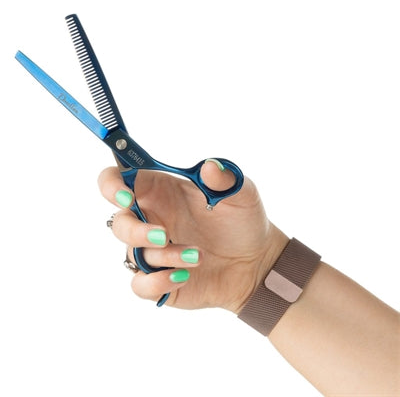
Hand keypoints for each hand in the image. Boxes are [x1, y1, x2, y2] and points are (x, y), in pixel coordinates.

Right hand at [98, 160, 287, 312]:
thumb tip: (209, 167)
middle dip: (135, 230)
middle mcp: (153, 220)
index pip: (120, 180)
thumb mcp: (242, 194)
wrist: (255, 262)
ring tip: (197, 256)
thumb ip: (226, 179)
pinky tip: (184, 276)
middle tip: (164, 235)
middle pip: (119, 223)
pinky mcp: (159, 279)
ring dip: (162, 256)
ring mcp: (154, 251)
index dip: (112, 185)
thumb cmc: (243, 222)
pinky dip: (157, 283)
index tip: (125, 195)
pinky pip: (140, 285)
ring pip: (131, 255)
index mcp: (162, 191)